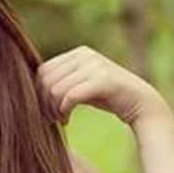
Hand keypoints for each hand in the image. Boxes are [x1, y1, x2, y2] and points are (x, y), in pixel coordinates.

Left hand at [36, 46, 163, 125]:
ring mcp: (95, 66)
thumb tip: (33, 87)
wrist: (140, 103)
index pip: (43, 71)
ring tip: (60, 120)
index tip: (46, 110)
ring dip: (53, 109)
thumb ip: (64, 80)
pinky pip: (70, 96)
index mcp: (78, 53)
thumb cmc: (108, 97)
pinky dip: (63, 110)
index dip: (38, 93)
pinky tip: (67, 119)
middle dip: (43, 103)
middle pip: (46, 80)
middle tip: (51, 118)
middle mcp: (85, 55)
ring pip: (55, 89)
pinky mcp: (102, 80)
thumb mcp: (83, 84)